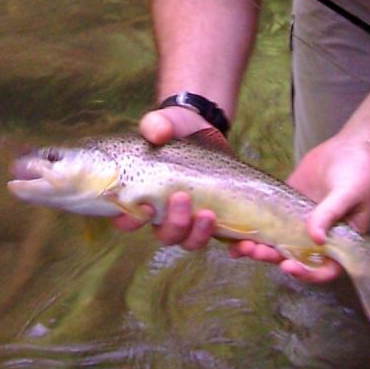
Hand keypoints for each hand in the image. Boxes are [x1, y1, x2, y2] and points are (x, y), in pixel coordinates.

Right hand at [111, 105, 219, 249]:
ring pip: (190, 240)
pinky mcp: (214, 216)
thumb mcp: (164, 121)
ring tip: (209, 214)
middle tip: (182, 198)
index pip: (128, 218)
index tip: (143, 206)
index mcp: (143, 195)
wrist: (202, 126)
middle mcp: (164, 213)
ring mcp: (191, 217)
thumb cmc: (174, 128)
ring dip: (199, 234)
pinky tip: (241, 241)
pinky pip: (220, 238)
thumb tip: (158, 133)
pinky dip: (232, 246)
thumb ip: (156, 125)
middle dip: (174, 224)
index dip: (131, 220)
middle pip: (165, 234)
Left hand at [230, 132, 369, 285]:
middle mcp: (318, 236)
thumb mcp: (348, 194)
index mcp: (339, 242)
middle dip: (274, 258)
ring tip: (242, 245)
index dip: (305, 273)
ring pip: (280, 240)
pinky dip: (257, 225)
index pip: (323, 268)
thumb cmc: (360, 173)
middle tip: (254, 251)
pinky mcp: (290, 202)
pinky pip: (272, 218)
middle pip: (295, 256)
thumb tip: (315, 238)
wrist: (353, 146)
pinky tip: (238, 230)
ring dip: (262, 246)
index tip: (287, 266)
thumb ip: (330, 214)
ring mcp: (302, 220)